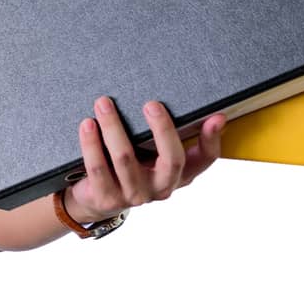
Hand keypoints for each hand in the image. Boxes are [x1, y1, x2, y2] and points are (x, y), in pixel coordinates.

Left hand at [63, 97, 225, 224]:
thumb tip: (183, 104)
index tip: (215, 117)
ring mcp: (134, 195)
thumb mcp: (153, 153)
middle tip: (151, 103)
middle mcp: (161, 187)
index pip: (204, 160)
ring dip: (114, 126)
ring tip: (103, 103)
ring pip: (125, 158)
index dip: (212, 140)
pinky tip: (88, 124)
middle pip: (171, 160)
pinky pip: (98, 167)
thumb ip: (166, 133)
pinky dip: (91, 143)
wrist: (96, 199)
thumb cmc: (131, 166)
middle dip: (163, 129)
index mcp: (178, 175)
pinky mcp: (107, 198)